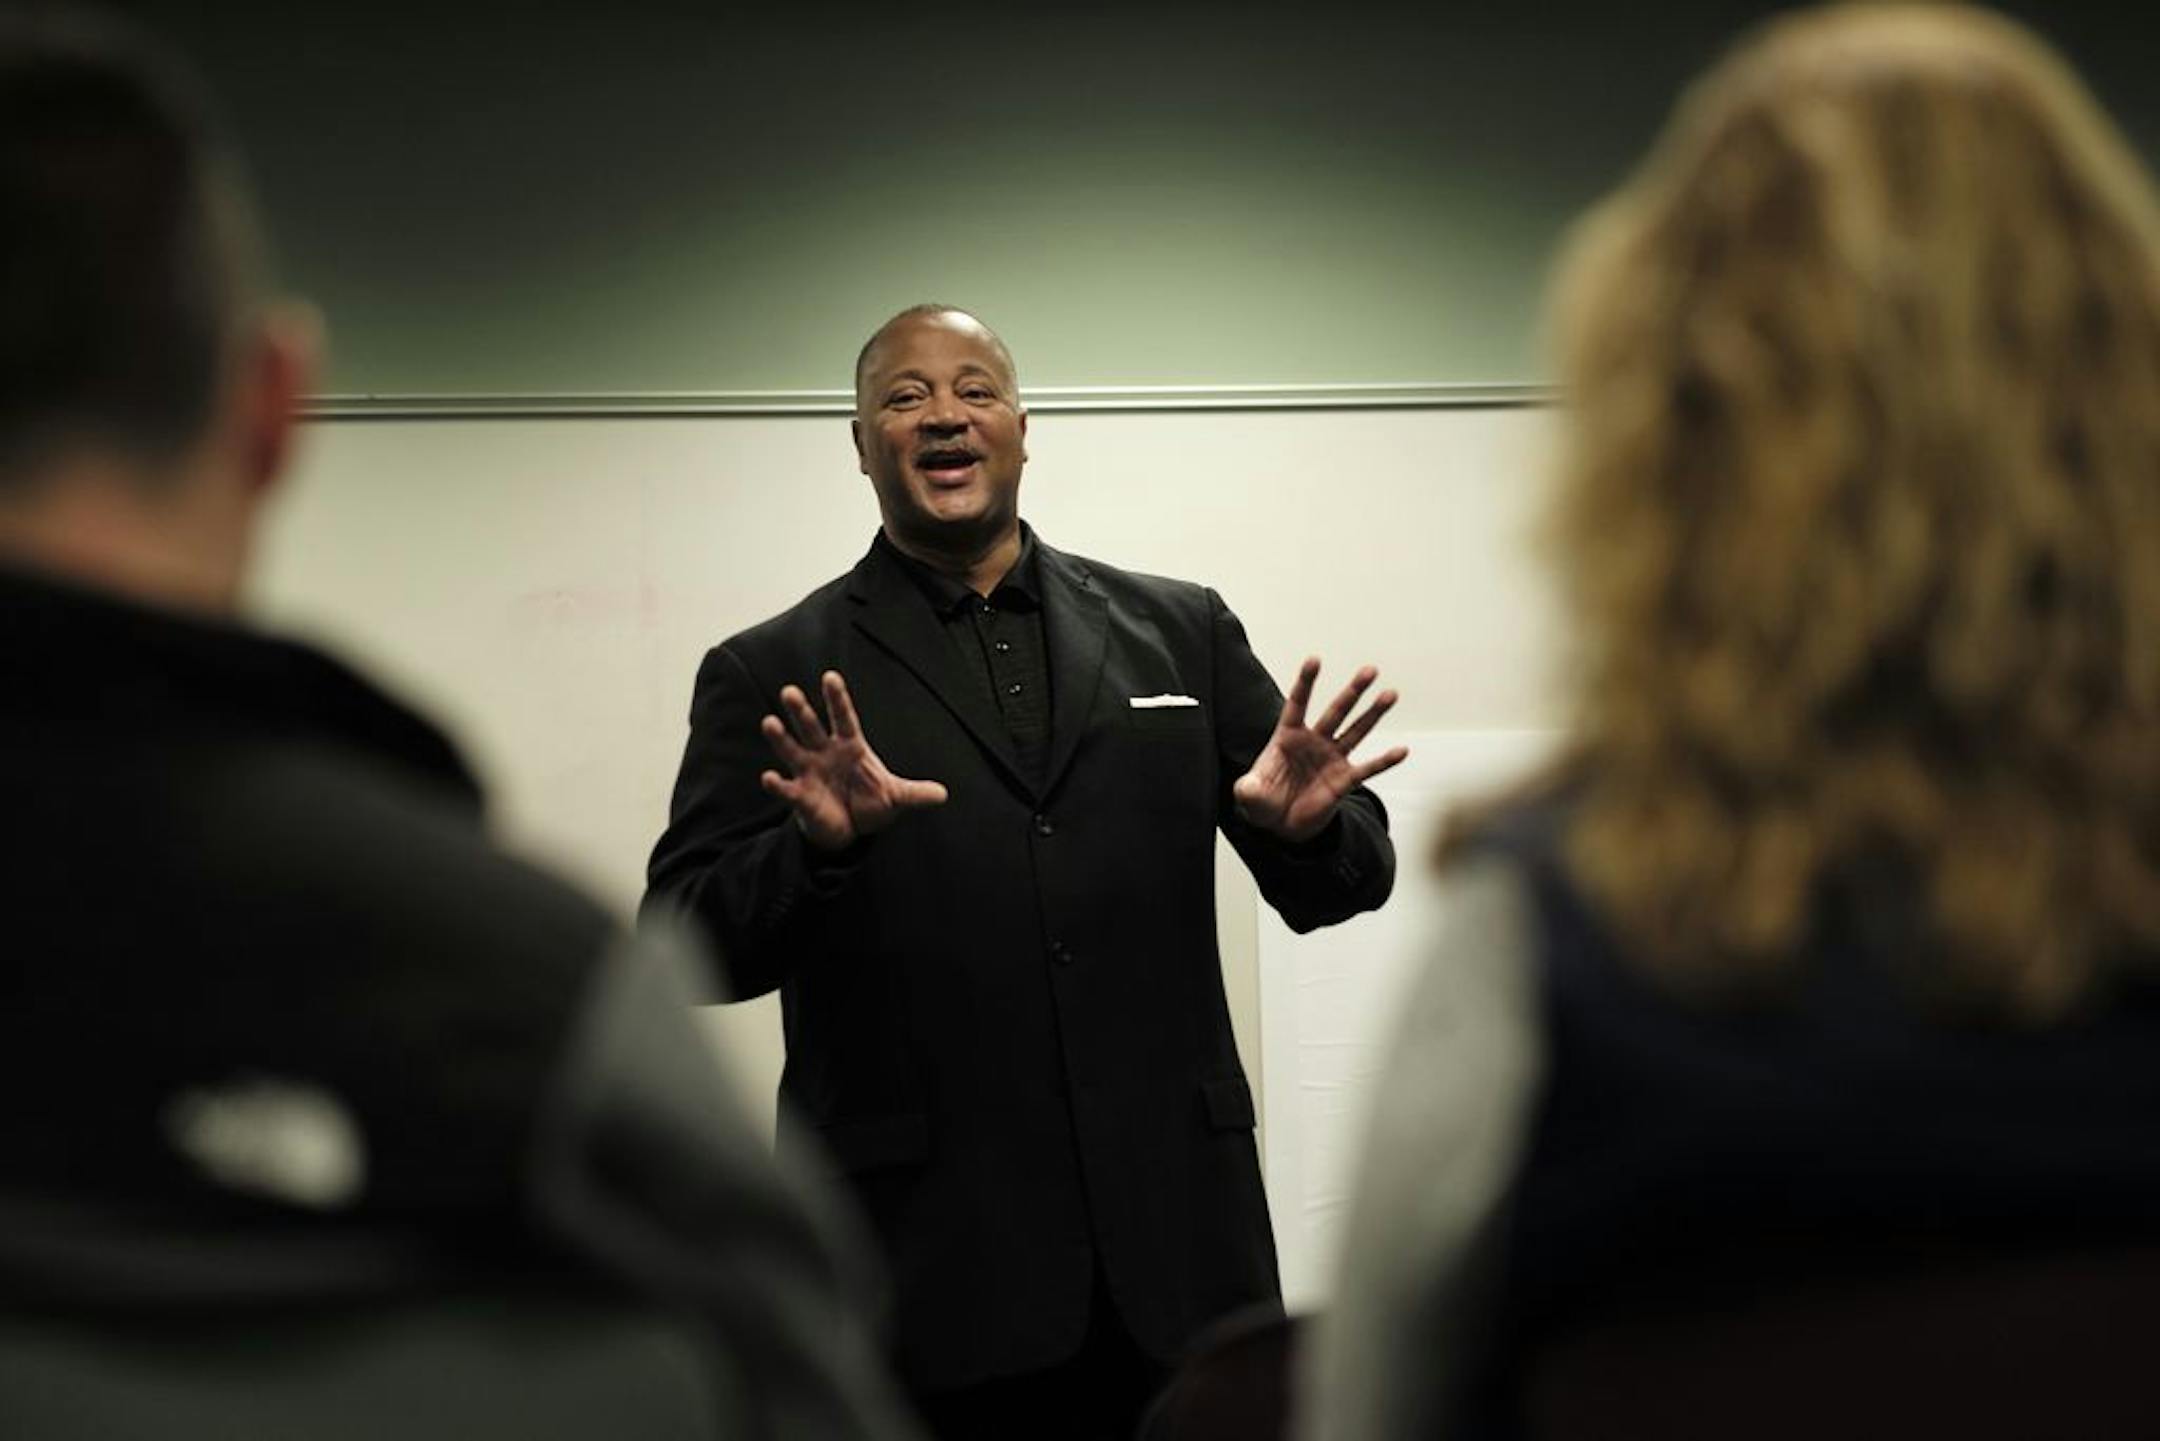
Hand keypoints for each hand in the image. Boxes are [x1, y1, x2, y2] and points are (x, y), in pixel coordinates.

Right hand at [760, 671, 946, 850]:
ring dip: (780, 738)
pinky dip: (777, 785)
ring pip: (792, 750)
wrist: (849, 831)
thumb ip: (915, 793)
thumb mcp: (895, 797)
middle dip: (801, 711)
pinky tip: (769, 778)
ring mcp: (810, 773)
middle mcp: (825, 754)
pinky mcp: (801, 796)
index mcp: (850, 746)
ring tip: (769, 723)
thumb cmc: (868, 802)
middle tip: (789, 691)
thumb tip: (944, 794)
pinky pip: (787, 789)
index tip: (829, 677)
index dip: (837, 699)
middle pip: (812, 728)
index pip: (843, 718)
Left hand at [1233, 658, 1407, 842]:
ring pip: (1356, 731)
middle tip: (1370, 670)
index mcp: (1288, 736)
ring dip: (1373, 714)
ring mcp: (1332, 758)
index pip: (1298, 704)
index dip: (1306, 683)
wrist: (1283, 823)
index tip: (1315, 659)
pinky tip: (1402, 751)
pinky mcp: (1345, 779)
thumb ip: (1249, 790)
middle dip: (1352, 691)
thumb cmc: (1264, 801)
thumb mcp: (1251, 795)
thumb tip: (1248, 789)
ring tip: (1390, 694)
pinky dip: (1384, 761)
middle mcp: (1314, 741)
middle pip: (1336, 711)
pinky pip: (1368, 768)